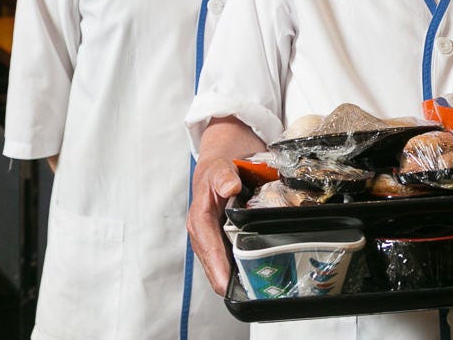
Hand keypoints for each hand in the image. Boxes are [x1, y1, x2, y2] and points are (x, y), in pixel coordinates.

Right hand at [186, 116, 265, 295]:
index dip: (217, 267)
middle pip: (213, 263)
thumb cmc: (217, 167)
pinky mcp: (223, 237)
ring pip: (222, 263)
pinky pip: (230, 256)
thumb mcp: (220, 167)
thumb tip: (230, 186)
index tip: (226, 284)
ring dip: (234, 276)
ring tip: (252, 290)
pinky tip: (253, 274)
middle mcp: (204, 232)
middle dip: (227, 279)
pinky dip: (239, 266)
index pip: (208, 247)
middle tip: (247, 293)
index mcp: (199, 218)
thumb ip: (223, 176)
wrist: (221, 160)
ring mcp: (213, 237)